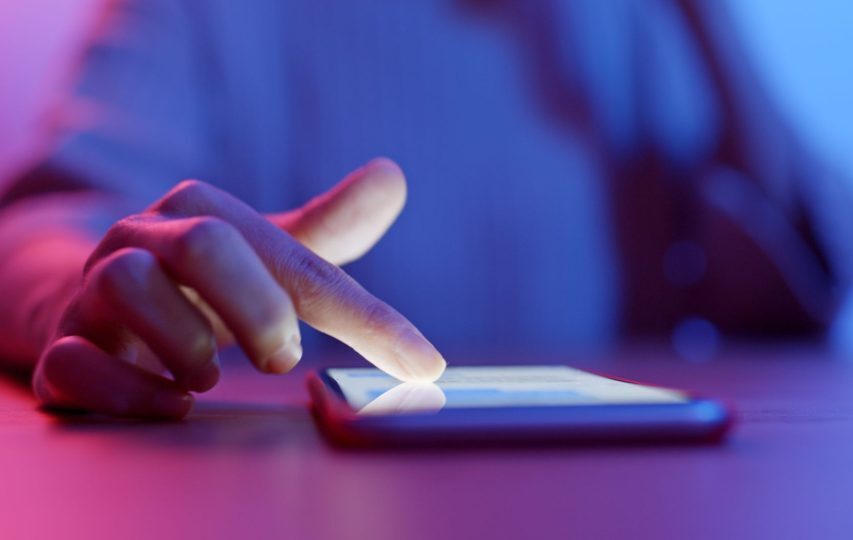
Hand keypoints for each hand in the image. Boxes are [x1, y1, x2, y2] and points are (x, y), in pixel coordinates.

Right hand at [32, 158, 444, 418]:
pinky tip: (173, 404)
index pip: (301, 263)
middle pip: (203, 248)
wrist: (93, 302)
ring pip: (128, 287)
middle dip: (259, 308)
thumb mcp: (267, 253)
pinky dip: (129, 388)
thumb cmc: (202, 282)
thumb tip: (394, 176)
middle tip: (283, 356)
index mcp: (202, 212)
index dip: (367, 318)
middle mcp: (144, 239)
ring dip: (189, 345)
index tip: (424, 363)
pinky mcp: (61, 346)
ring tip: (210, 376)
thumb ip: (328, 228)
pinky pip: (75, 360)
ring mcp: (94, 291)